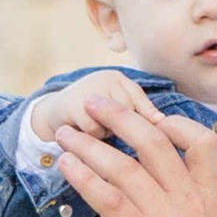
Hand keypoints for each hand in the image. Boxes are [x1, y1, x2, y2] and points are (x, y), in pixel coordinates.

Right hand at [28, 66, 142, 154]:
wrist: (53, 114)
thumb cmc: (92, 115)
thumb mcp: (116, 108)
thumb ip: (140, 112)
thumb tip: (163, 122)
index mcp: (119, 78)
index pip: (141, 102)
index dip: (144, 121)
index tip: (144, 137)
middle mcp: (104, 78)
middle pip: (129, 112)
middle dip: (123, 129)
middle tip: (109, 130)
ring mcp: (89, 89)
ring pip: (113, 122)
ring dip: (106, 135)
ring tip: (95, 130)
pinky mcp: (73, 104)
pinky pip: (95, 130)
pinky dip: (91, 138)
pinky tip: (81, 132)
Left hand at [53, 98, 216, 216]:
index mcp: (215, 205)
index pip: (203, 144)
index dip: (177, 124)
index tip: (152, 117)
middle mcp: (193, 204)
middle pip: (156, 140)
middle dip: (121, 116)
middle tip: (94, 103)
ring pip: (126, 165)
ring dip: (90, 145)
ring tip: (65, 135)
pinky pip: (110, 198)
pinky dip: (85, 178)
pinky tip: (67, 168)